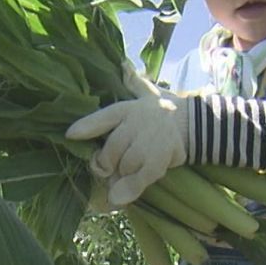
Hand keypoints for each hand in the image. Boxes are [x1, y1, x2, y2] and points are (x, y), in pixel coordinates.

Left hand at [66, 67, 188, 205]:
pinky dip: (129, 190)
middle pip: (110, 150)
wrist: (196, 122)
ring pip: (124, 165)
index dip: (86, 127)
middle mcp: (137, 124)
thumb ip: (133, 82)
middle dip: (105, 163)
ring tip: (126, 171)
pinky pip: (140, 178)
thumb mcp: (148, 93)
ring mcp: (149, 142)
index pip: (103, 118)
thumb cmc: (164, 108)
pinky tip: (119, 199)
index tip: (69, 135)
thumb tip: (124, 64)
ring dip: (122, 173)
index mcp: (128, 109)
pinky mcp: (159, 160)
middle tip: (107, 167)